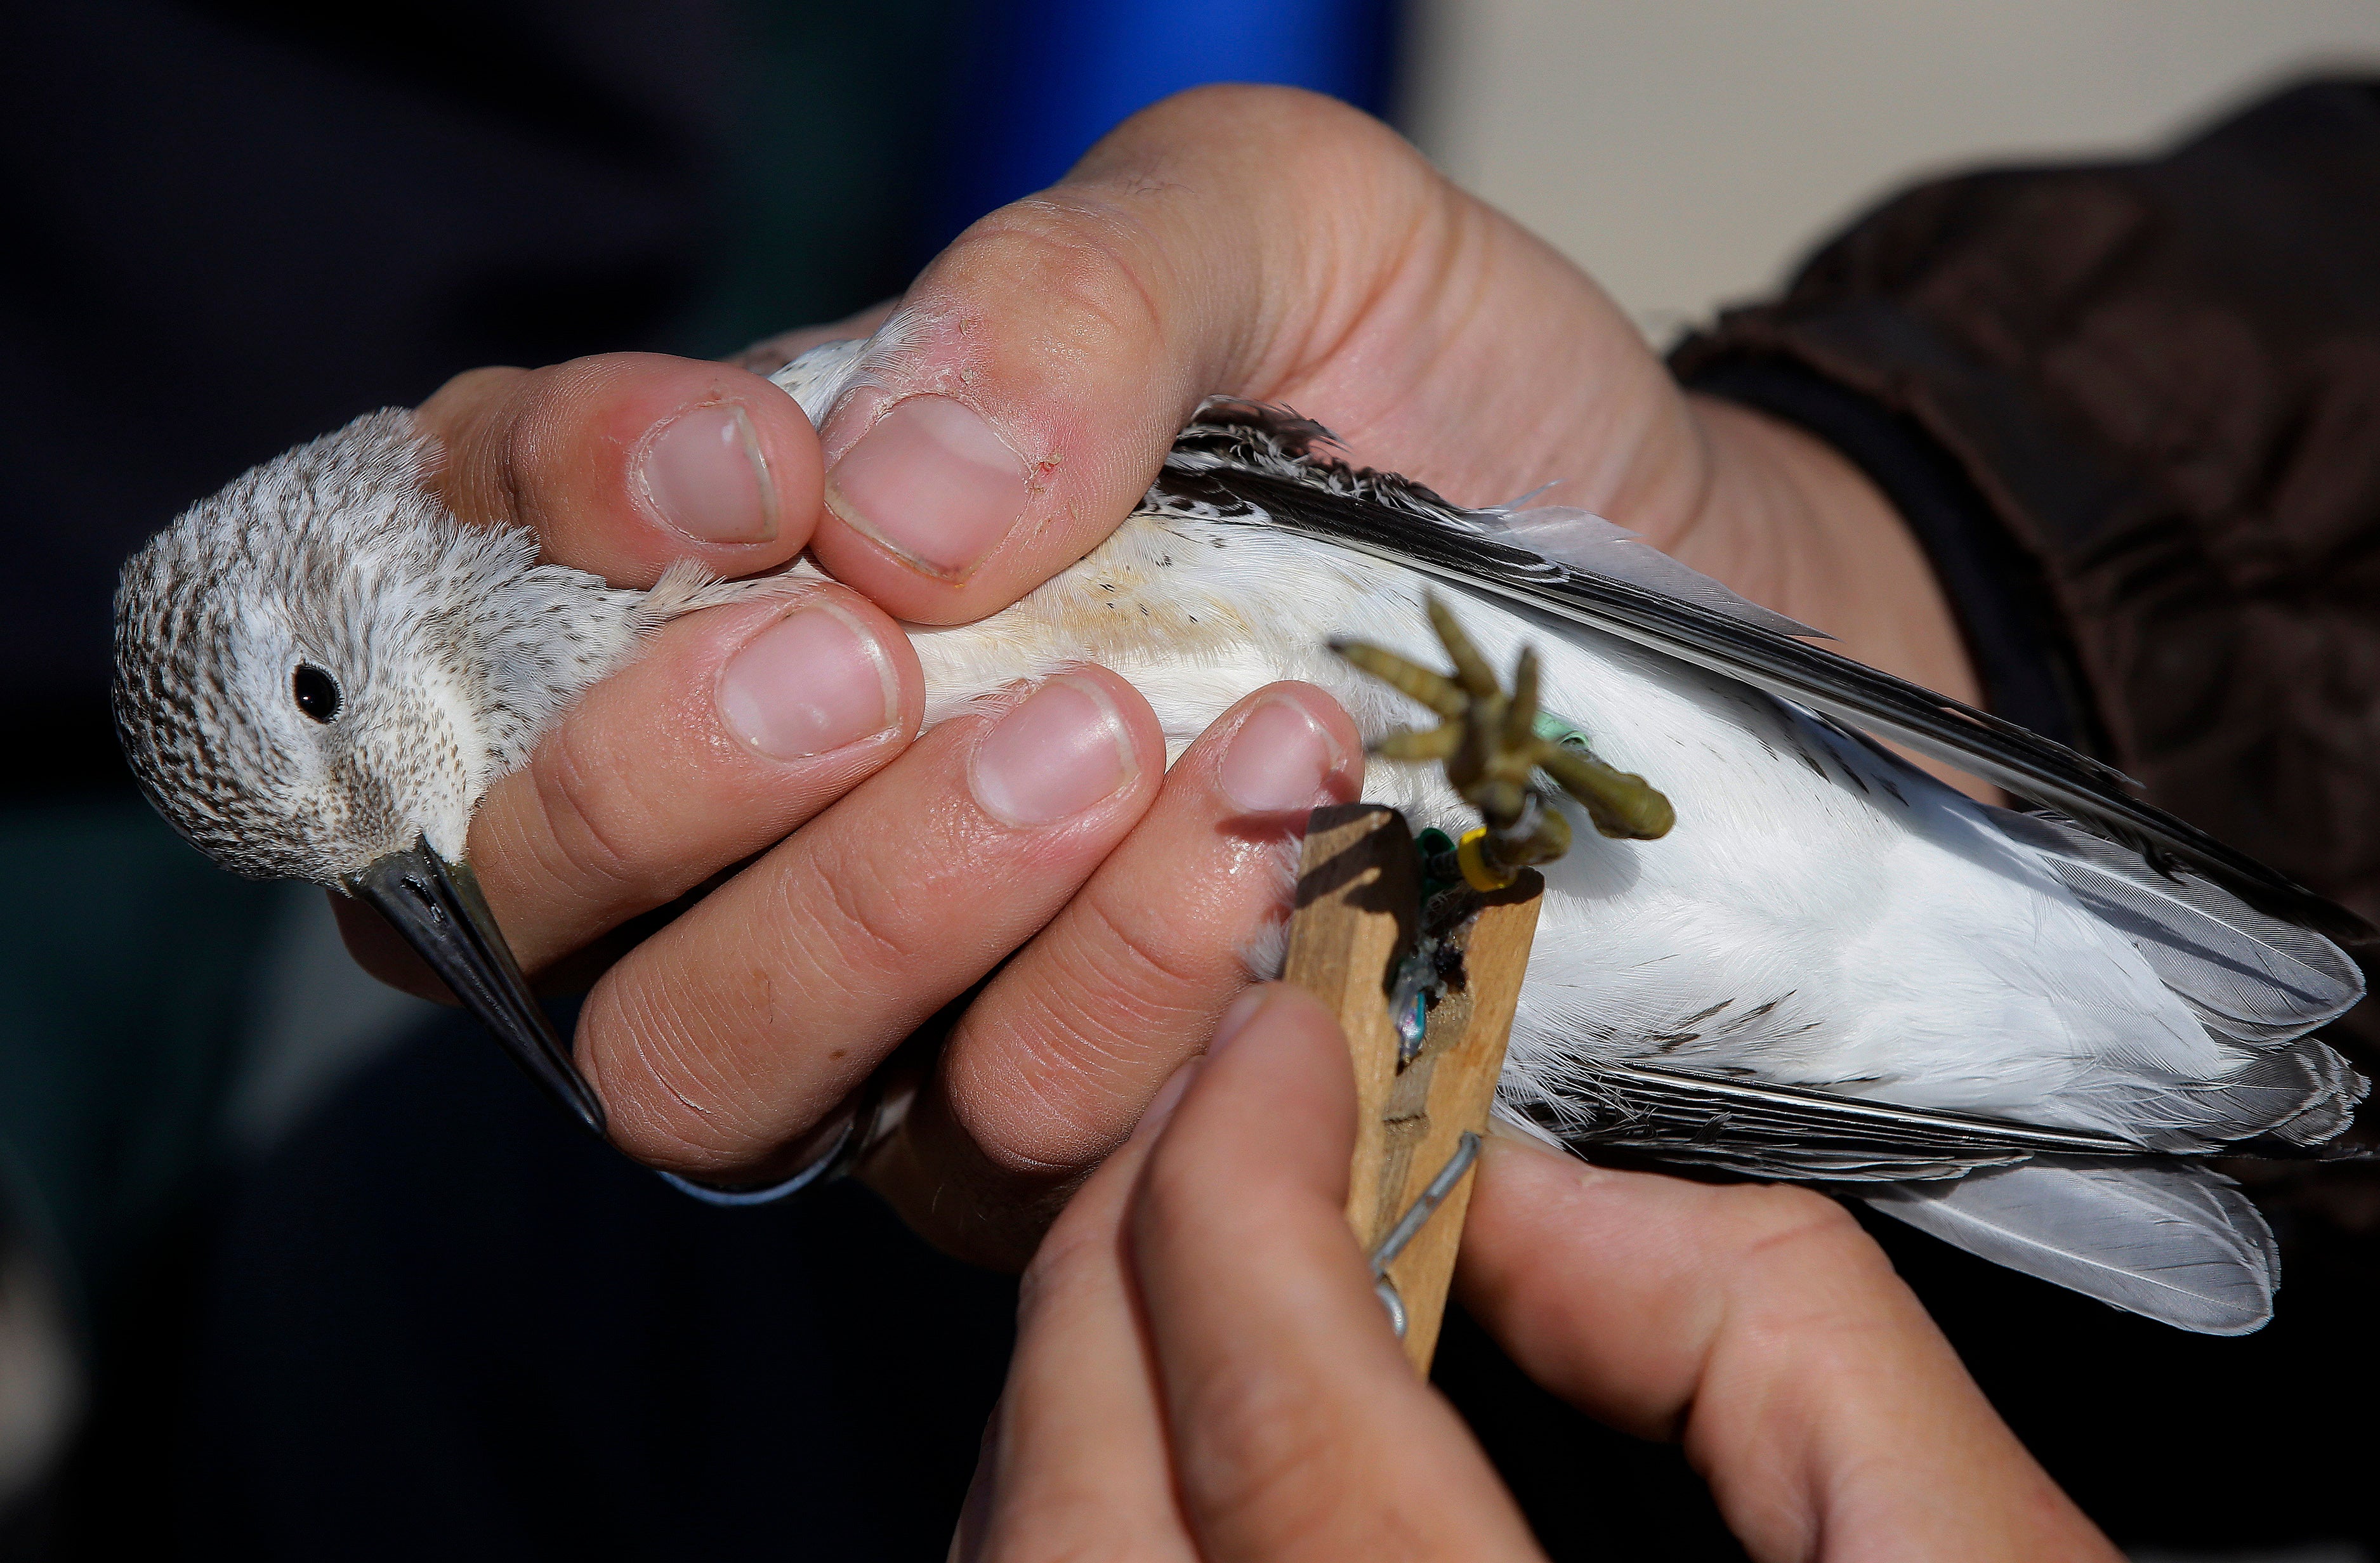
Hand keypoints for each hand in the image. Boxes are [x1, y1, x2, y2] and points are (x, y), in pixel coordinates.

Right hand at [344, 82, 1983, 1262]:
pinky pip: (984, 1144)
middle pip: (547, 884)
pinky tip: (1268, 863)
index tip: (742, 475)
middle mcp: (768, 793)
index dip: (549, 517)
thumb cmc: (1435, 395)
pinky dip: (1112, 1010)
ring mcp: (891, 989)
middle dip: (691, 780)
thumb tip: (874, 495)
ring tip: (1158, 748)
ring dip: (913, 910)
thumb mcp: (1284, 232)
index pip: (487, 551)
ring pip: (720, 1061)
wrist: (1656, 594)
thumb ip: (1075, 294)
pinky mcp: (1047, 1130)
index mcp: (750, 541)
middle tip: (897, 661)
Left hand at [967, 982, 2121, 1562]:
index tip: (1281, 1034)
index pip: (1286, 1414)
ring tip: (1187, 1231)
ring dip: (1078, 1375)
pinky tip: (1168, 1421)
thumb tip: (1527, 1194)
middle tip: (1216, 1102)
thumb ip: (1762, 1328)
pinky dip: (1081, 1503)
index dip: (1246, 1180)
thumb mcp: (1960, 1553)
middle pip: (1092, 1497)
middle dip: (1121, 1248)